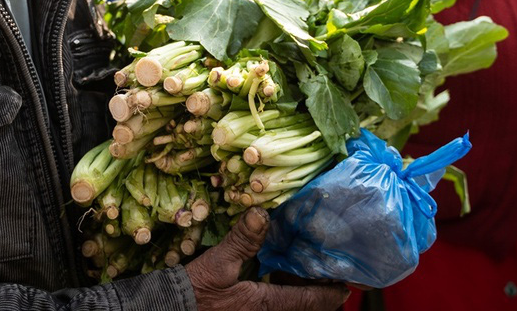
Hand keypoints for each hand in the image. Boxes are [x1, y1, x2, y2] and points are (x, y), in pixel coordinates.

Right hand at [185, 207, 349, 310]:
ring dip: (299, 288)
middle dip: (318, 290)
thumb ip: (242, 240)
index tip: (348, 284)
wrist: (168, 310)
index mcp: (265, 305)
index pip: (308, 300)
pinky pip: (273, 302)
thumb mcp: (217, 264)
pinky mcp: (245, 309)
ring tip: (308, 268)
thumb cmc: (194, 292)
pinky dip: (281, 288)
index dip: (330, 293)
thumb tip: (262, 213)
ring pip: (288, 303)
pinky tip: (278, 271)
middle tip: (331, 271)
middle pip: (302, 304)